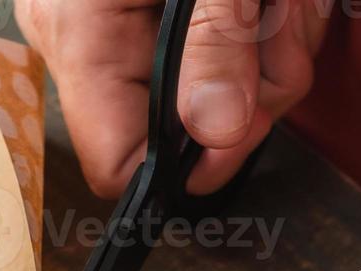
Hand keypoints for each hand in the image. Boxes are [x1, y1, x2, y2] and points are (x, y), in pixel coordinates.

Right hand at [14, 0, 327, 196]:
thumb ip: (214, 41)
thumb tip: (217, 132)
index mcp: (80, 31)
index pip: (119, 165)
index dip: (194, 161)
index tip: (248, 116)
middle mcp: (91, 39)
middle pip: (187, 135)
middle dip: (260, 84)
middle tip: (280, 13)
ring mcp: (127, 31)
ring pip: (229, 100)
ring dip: (279, 47)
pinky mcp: (165, 19)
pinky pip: (230, 60)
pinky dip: (273, 26)